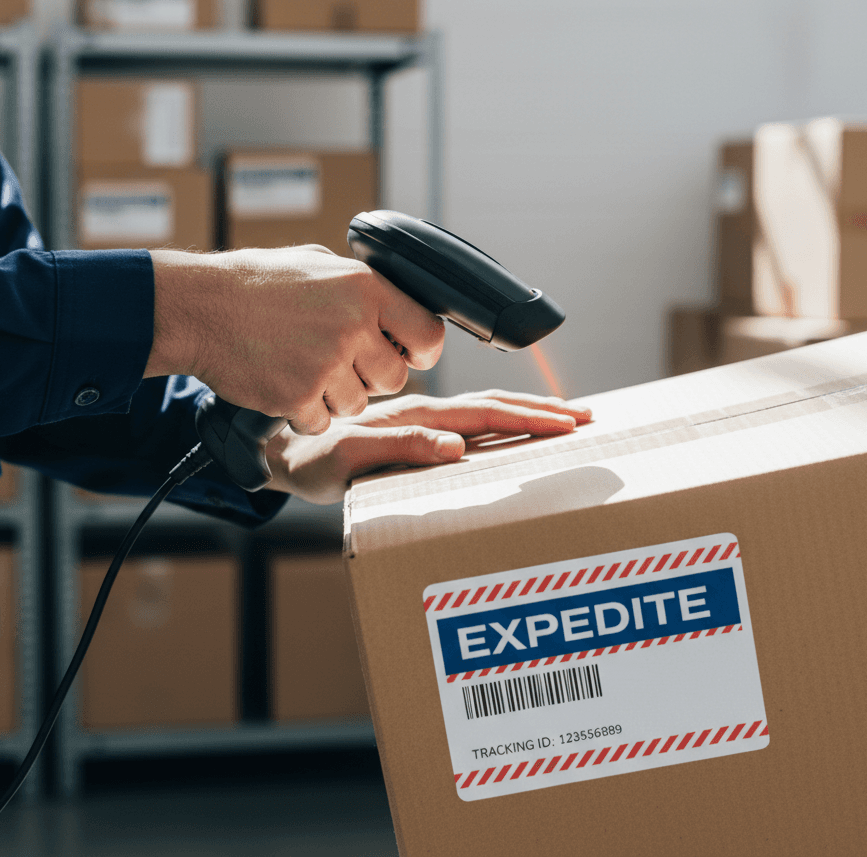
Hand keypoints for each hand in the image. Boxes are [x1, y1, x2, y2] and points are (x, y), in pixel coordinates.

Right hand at [144, 246, 443, 433]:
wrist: (200, 307)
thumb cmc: (255, 282)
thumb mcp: (317, 263)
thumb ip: (361, 286)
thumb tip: (397, 304)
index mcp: (365, 288)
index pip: (428, 334)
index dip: (419, 350)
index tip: (405, 354)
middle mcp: (352, 324)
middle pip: (395, 378)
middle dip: (372, 378)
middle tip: (340, 363)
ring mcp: (326, 363)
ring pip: (358, 404)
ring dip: (336, 397)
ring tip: (305, 368)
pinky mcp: (298, 396)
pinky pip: (323, 421)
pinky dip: (305, 412)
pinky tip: (285, 383)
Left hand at [264, 390, 592, 504]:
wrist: (281, 451)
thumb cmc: (311, 459)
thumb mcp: (348, 458)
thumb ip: (399, 448)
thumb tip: (453, 447)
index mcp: (415, 416)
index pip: (483, 414)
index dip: (527, 417)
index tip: (566, 422)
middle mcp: (423, 415)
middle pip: (494, 406)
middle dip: (542, 410)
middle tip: (586, 417)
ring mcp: (422, 423)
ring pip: (484, 413)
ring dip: (526, 414)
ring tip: (564, 418)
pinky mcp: (417, 436)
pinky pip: (467, 428)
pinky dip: (499, 426)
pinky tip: (513, 434)